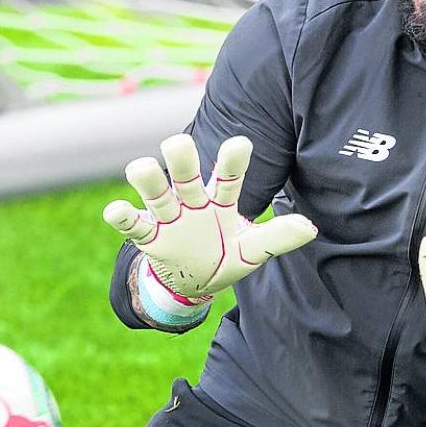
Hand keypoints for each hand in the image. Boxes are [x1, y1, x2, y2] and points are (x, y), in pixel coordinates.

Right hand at [103, 134, 316, 300]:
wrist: (195, 283)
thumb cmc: (225, 256)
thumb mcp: (252, 251)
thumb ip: (277, 238)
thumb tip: (311, 228)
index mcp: (220, 201)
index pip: (227, 177)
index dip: (232, 161)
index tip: (240, 143)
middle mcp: (192, 201)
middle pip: (184, 173)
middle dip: (180, 157)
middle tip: (177, 143)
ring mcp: (168, 217)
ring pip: (156, 192)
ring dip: (147, 180)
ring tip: (139, 168)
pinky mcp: (149, 236)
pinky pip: (133, 224)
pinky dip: (122, 216)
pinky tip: (115, 210)